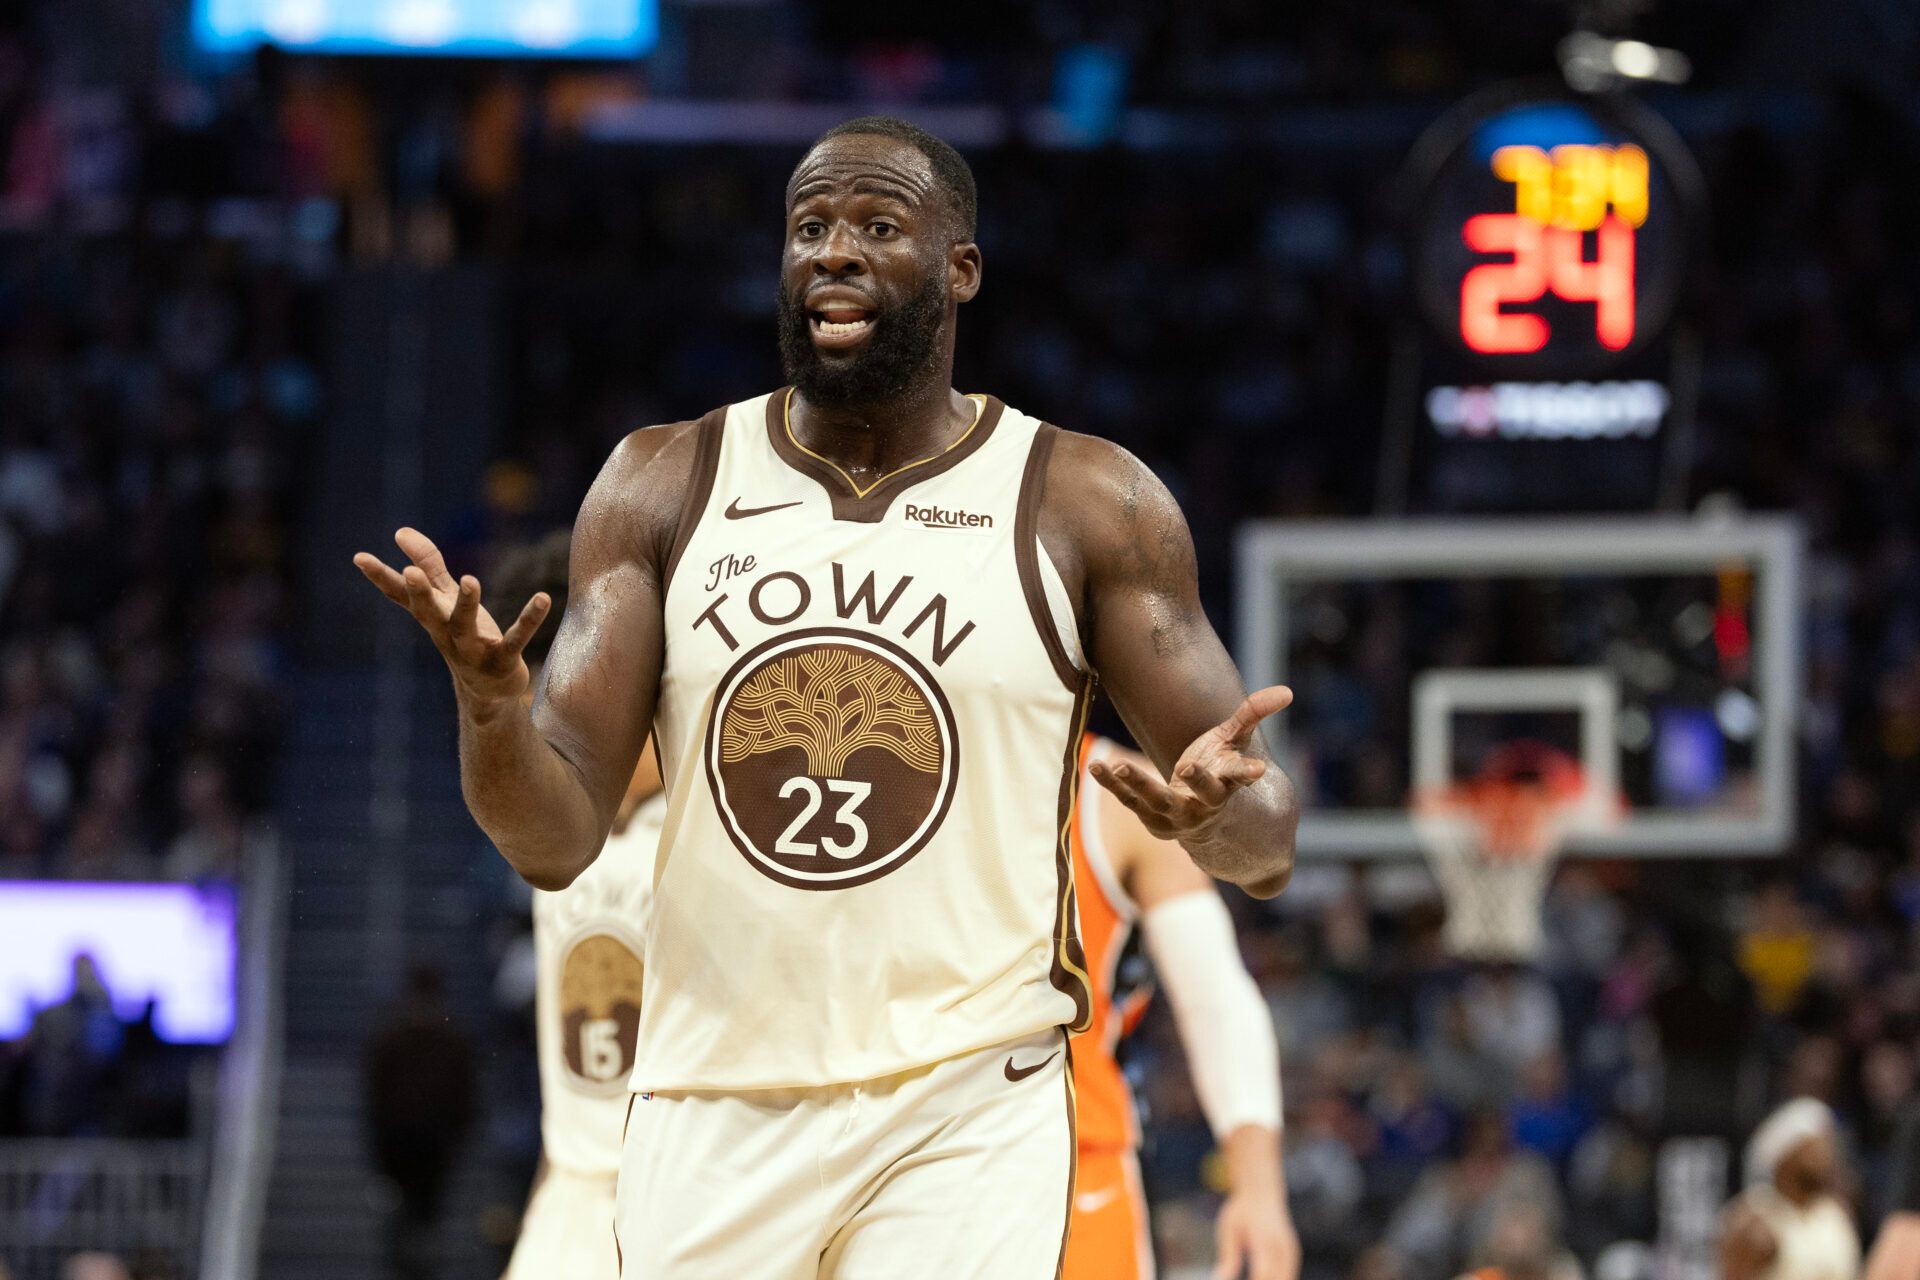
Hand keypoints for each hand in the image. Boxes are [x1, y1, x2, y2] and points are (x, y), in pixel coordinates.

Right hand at [353, 528, 551, 706]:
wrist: (488, 691)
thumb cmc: (465, 636)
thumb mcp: (445, 600)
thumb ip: (428, 565)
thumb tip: (400, 531)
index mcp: (431, 617)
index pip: (401, 595)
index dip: (380, 577)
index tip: (359, 557)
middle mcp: (446, 633)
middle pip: (428, 612)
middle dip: (420, 593)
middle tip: (410, 572)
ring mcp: (473, 649)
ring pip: (465, 626)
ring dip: (467, 604)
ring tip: (470, 580)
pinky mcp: (503, 661)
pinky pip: (516, 639)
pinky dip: (529, 620)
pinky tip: (543, 598)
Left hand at [1088, 686, 1291, 841]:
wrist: (1207, 824)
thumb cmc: (1221, 772)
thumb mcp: (1236, 742)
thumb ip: (1253, 715)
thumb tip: (1286, 691)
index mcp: (1230, 783)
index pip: (1241, 776)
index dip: (1247, 772)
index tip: (1258, 770)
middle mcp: (1207, 804)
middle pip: (1205, 794)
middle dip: (1199, 782)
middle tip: (1187, 768)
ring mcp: (1179, 815)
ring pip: (1160, 800)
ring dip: (1139, 783)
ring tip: (1120, 765)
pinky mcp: (1153, 819)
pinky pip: (1130, 801)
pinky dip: (1113, 785)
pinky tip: (1095, 766)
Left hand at [1214, 1187, 1299, 1279]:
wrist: (1262, 1192)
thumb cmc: (1241, 1211)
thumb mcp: (1228, 1229)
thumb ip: (1228, 1257)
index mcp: (1263, 1238)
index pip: (1263, 1272)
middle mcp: (1281, 1246)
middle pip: (1276, 1279)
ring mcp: (1290, 1251)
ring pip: (1286, 1278)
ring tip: (1254, 1278)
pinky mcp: (1293, 1254)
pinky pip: (1288, 1275)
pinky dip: (1278, 1279)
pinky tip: (1265, 1278)